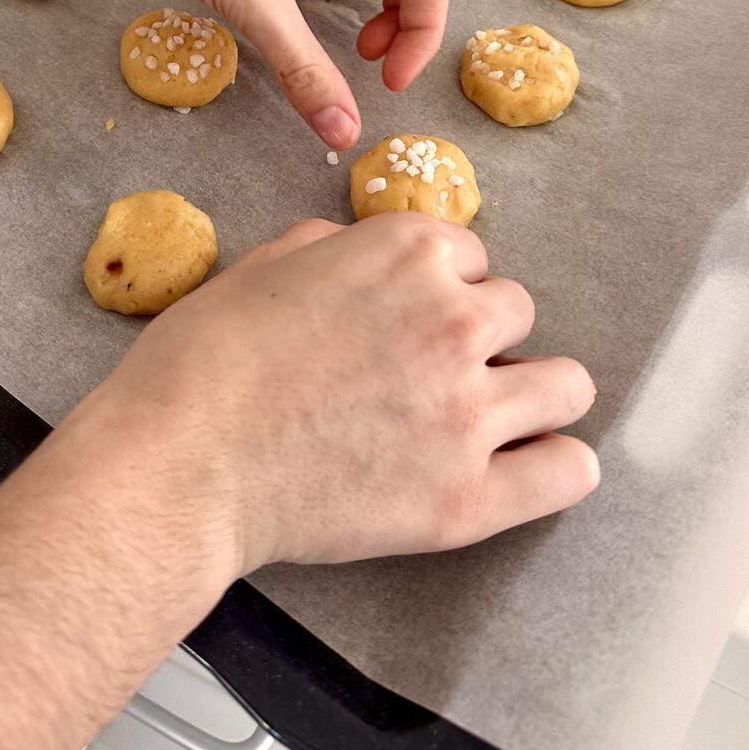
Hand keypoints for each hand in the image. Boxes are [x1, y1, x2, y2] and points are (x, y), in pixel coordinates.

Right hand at [84, 214, 597, 579]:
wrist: (181, 464)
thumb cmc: (200, 363)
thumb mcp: (259, 268)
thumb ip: (330, 251)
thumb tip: (352, 255)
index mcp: (405, 252)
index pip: (469, 255)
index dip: (437, 285)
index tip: (410, 314)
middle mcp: (453, 319)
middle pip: (518, 310)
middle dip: (479, 334)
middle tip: (430, 370)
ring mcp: (468, 411)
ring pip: (566, 385)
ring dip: (533, 392)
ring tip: (491, 415)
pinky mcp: (468, 498)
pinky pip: (567, 471)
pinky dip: (555, 466)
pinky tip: (526, 466)